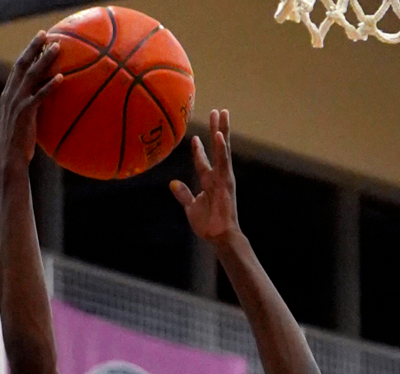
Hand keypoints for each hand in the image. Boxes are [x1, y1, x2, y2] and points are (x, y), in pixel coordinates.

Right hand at [0, 33, 61, 180]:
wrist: (11, 159)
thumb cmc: (21, 142)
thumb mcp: (25, 119)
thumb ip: (34, 105)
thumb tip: (51, 98)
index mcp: (9, 94)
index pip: (18, 67)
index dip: (28, 51)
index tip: (40, 38)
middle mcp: (10, 95)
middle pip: (21, 64)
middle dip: (33, 47)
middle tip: (46, 34)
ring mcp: (16, 103)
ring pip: (30, 76)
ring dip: (44, 60)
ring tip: (57, 48)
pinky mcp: (23, 114)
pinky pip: (38, 96)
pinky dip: (49, 86)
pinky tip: (61, 77)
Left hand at [171, 110, 238, 245]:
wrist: (219, 236)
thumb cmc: (208, 224)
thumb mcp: (191, 207)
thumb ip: (184, 194)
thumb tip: (173, 183)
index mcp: (209, 182)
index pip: (203, 161)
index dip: (199, 150)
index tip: (194, 137)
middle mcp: (218, 176)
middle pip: (218, 148)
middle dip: (217, 129)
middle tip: (218, 111)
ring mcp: (224, 177)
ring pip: (223, 149)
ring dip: (222, 130)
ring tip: (222, 113)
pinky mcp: (226, 181)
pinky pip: (223, 161)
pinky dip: (221, 148)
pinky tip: (219, 134)